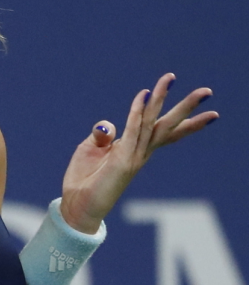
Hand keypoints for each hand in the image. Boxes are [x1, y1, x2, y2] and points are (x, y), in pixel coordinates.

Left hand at [59, 73, 218, 233]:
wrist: (77, 205)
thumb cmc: (84, 179)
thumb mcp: (91, 149)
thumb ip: (102, 135)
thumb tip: (109, 126)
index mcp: (135, 149)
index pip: (161, 129)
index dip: (175, 113)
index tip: (191, 99)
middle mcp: (140, 152)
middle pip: (168, 125)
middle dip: (187, 107)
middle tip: (207, 91)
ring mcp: (134, 156)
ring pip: (154, 122)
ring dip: (162, 99)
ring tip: (172, 80)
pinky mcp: (123, 160)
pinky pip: (132, 130)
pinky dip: (137, 112)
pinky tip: (143, 95)